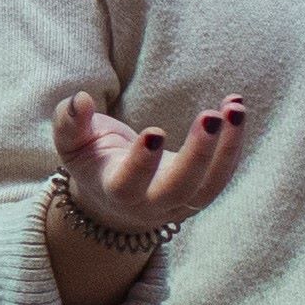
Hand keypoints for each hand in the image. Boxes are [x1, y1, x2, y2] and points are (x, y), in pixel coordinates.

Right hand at [53, 89, 247, 240]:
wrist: (116, 197)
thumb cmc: (92, 161)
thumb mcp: (71, 142)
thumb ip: (69, 121)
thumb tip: (80, 100)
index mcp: (115, 191)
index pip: (129, 184)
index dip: (142, 163)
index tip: (155, 132)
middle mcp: (151, 204)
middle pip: (179, 189)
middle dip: (197, 155)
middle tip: (210, 117)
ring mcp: (180, 203)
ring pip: (210, 186)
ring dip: (227, 148)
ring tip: (234, 109)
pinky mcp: (201, 194)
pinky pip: (223, 173)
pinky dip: (234, 142)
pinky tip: (235, 107)